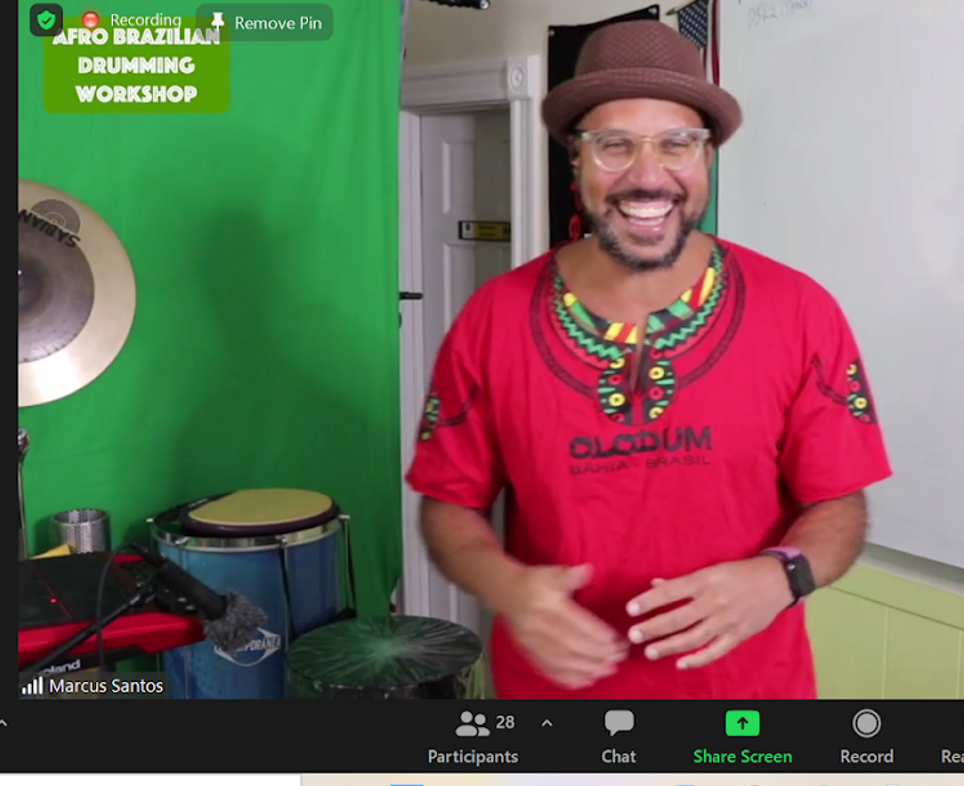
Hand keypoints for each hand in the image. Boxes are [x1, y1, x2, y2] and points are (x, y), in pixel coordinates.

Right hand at [502, 564, 627, 688]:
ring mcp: (534, 644)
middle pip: (573, 645)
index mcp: (548, 606)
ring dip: (589, 668)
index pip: (577, 624)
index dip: (598, 634)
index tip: (618, 640)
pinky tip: (587, 680)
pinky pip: (550, 670)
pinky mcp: (530, 654)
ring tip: (609, 669)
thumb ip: (570, 575)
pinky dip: (570, 678)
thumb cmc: (533, 582)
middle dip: (599, 654)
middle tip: (620, 657)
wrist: (505, 593)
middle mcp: (540, 627)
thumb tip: (588, 570)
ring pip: (563, 661)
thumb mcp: (551, 572)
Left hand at [625, 556, 792, 668]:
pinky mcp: (739, 635)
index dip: (649, 600)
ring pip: (694, 637)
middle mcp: (715, 600)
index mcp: (705, 580)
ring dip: (669, 646)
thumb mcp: (710, 570)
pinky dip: (697, 659)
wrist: (777, 581)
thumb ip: (682, 581)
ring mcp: (727, 620)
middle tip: (633, 634)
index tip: (630, 609)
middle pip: (679, 618)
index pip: (671, 591)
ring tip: (649, 651)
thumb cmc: (738, 573)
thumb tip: (653, 584)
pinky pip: (715, 650)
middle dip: (654, 627)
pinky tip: (680, 663)